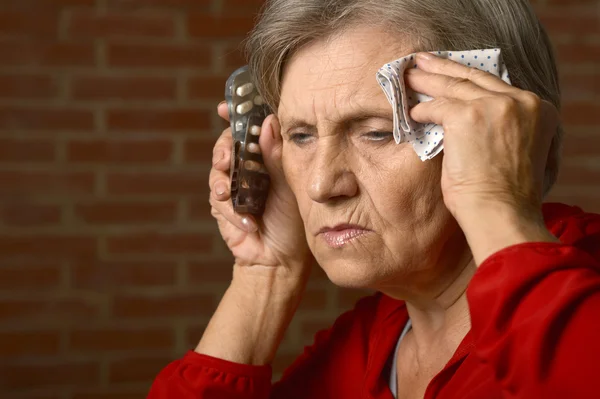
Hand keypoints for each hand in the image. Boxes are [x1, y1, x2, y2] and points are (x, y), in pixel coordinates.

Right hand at [209, 102, 311, 281]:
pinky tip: (247, 221)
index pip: (249, 129)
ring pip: (217, 169)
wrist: (279, 258)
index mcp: (266, 157)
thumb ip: (276, 155)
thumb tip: (269, 122)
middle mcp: (248, 167)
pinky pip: (217, 198)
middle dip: (222, 148)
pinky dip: (230, 209)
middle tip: (226, 158)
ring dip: (221, 179)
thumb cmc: (291, 220)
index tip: (224, 107)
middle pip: (226, 144)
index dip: (236, 115)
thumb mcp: (288, 184)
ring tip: (228, 193)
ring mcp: (233, 185)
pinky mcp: (222, 205)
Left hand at [405, 52, 559, 222]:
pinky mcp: (467, 116)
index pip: (495, 85)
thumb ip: (503, 126)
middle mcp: (520, 101)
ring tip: (408, 77)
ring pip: (452, 87)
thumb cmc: (504, 194)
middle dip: (444, 69)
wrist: (500, 212)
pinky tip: (411, 113)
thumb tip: (474, 119)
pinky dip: (422, 111)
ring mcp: (494, 106)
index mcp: (538, 109)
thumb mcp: (515, 149)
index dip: (469, 77)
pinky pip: (437, 107)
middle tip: (422, 61)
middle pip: (473, 78)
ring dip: (427, 82)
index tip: (452, 70)